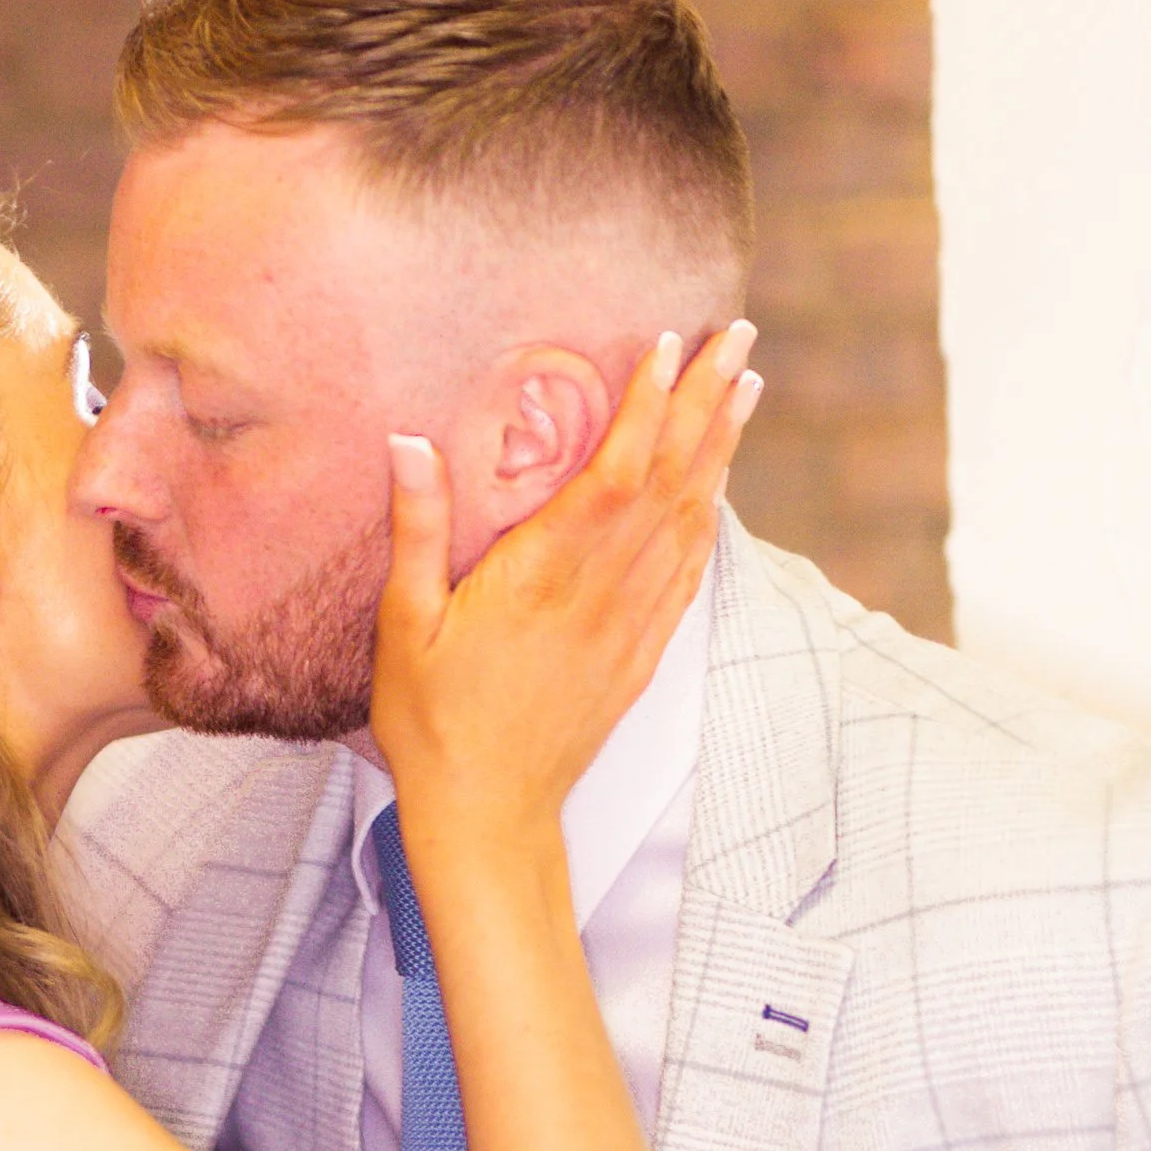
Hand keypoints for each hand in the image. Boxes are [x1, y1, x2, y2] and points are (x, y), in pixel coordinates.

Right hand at [369, 322, 758, 842]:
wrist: (488, 815)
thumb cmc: (433, 722)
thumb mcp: (402, 624)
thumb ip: (418, 528)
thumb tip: (409, 440)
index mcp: (543, 576)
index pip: (612, 471)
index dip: (646, 404)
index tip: (669, 344)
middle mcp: (601, 592)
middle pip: (668, 479)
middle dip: (704, 401)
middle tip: (738, 336)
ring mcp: (630, 624)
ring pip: (690, 518)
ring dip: (720, 447)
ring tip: (747, 387)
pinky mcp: (640, 652)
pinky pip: (688, 570)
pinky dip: (710, 515)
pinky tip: (720, 483)